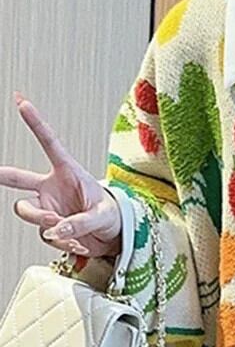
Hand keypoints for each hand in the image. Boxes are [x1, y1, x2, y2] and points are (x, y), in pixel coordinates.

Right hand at [0, 92, 121, 257]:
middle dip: (3, 174)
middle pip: (18, 178)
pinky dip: (60, 241)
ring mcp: (47, 208)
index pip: (50, 144)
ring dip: (44, 221)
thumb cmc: (110, 215)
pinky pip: (45, 234)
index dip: (35, 123)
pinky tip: (77, 244)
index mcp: (67, 172)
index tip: (22, 102)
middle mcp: (51, 188)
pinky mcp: (49, 227)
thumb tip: (57, 229)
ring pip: (28, 211)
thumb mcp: (102, 215)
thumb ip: (80, 221)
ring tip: (65, 228)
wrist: (112, 237)